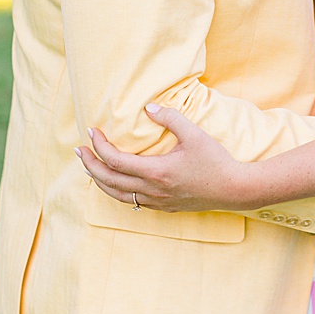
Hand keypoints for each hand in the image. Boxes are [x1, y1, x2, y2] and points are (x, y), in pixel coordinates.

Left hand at [77, 104, 255, 211]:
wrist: (234, 189)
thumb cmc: (216, 161)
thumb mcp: (195, 134)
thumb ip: (170, 118)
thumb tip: (148, 107)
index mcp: (155, 171)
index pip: (115, 160)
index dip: (99, 146)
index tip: (91, 132)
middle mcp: (151, 189)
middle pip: (108, 180)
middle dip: (89, 164)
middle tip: (79, 150)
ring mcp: (156, 201)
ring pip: (116, 195)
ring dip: (99, 180)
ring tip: (90, 168)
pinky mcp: (163, 206)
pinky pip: (131, 201)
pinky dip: (116, 191)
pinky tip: (117, 183)